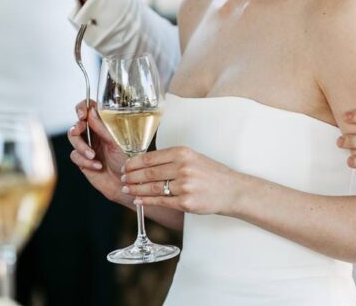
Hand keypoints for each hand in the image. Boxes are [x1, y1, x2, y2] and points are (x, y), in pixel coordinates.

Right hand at [67, 103, 129, 203]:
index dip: (82, 108)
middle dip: (77, 127)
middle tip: (79, 130)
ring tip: (93, 156)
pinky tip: (97, 166)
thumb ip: (103, 128)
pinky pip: (75, 156)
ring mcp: (87, 146)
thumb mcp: (117, 142)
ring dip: (82, 147)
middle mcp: (94, 133)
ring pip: (73, 139)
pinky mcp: (82, 160)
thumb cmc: (126, 160)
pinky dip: (85, 160)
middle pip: (77, 123)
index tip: (82, 114)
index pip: (89, 108)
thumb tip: (92, 111)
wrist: (125, 182)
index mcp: (103, 125)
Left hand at [122, 146, 239, 215]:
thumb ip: (173, 159)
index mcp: (183, 153)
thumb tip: (146, 163)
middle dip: (131, 176)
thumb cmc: (212, 174)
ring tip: (127, 189)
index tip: (125, 166)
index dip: (134, 163)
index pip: (151, 158)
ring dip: (136, 189)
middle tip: (122, 178)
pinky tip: (138, 200)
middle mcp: (183, 168)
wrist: (232, 190)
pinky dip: (146, 201)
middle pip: (148, 173)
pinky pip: (160, 201)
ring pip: (152, 188)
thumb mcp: (194, 158)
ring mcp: (184, 186)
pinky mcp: (186, 203)